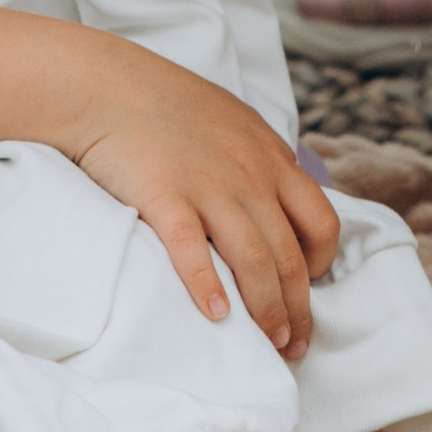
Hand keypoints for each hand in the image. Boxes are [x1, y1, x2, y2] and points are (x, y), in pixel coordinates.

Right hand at [63, 41, 339, 356]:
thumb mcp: (236, 123)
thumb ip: (261, 162)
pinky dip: (208, 287)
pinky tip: (216, 316)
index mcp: (272, 159)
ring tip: (269, 345)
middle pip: (291, 255)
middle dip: (298, 307)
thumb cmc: (171, 106)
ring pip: (254, 260)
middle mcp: (250, 177)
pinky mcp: (166, 198)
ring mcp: (209, 188)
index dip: (320, 264)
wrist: (110, 86)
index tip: (307, 290)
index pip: (320, 222)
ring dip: (266, 310)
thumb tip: (280, 202)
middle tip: (294, 345)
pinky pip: (193, 251)